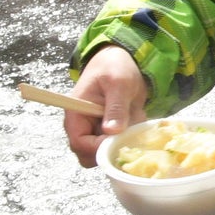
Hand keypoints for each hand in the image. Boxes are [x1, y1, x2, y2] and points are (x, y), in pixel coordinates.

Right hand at [65, 45, 147, 166]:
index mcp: (76, 115)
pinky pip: (119, 141)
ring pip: (106, 150)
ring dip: (124, 140)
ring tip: (135, 117)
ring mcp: (96, 129)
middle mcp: (83, 126)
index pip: (80, 144)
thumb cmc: (115, 67)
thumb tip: (112, 131)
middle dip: (112, 147)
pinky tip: (138, 117)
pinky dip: (131, 135)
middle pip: (91, 154)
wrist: (124, 59)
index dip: (98, 147)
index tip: (119, 140)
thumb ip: (116, 107)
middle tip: (131, 131)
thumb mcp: (119, 84)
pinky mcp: (110, 130)